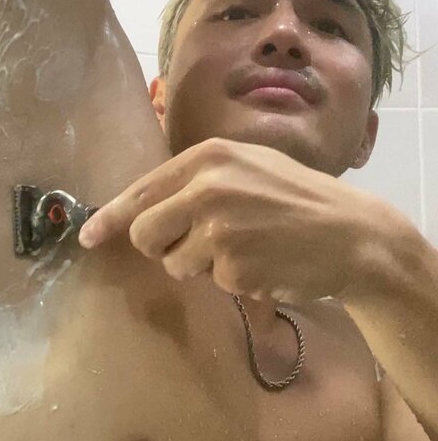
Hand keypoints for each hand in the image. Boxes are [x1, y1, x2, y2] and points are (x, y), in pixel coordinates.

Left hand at [78, 137, 380, 305]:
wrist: (353, 235)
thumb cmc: (300, 201)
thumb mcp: (249, 168)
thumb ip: (198, 181)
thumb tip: (142, 209)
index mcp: (209, 157)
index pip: (141, 191)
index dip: (110, 218)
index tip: (88, 236)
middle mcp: (208, 187)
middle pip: (144, 233)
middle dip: (163, 247)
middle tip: (199, 245)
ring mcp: (219, 227)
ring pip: (175, 264)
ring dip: (203, 266)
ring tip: (246, 249)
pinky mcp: (233, 265)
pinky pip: (212, 282)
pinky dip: (234, 281)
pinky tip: (264, 264)